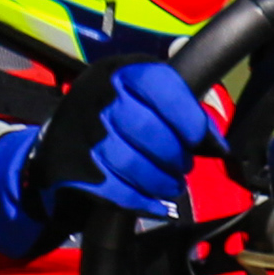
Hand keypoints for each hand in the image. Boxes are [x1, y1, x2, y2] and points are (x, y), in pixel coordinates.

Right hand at [0, 60, 218, 254]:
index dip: (189, 116)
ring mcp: (80, 131)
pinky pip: (115, 188)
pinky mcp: (71, 166)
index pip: (161, 85)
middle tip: (182, 166)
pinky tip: (154, 202)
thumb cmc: (112, 123)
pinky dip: (142, 200)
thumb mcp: (140, 100)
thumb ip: (179, 110)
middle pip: (148, 128)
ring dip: (161, 181)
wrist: (55, 150)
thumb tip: (217, 143)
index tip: (200, 139)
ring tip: (170, 185)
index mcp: (119, 72)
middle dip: (175, 155)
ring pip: (132, 162)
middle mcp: (96, 96)